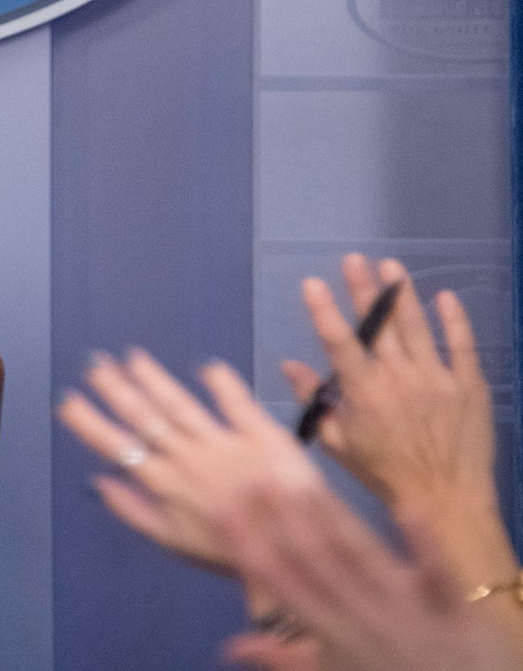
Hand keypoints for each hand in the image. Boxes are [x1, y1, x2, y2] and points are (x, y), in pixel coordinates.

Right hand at [57, 350, 324, 574]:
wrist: (297, 554)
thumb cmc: (231, 551)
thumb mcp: (174, 542)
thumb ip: (134, 511)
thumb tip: (97, 483)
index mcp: (166, 484)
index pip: (119, 447)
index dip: (90, 423)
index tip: (66, 400)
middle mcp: (189, 458)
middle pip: (145, 417)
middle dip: (115, 389)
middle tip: (93, 363)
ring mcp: (225, 444)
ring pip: (181, 405)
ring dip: (153, 379)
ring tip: (131, 357)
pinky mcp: (261, 435)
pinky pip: (237, 402)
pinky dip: (222, 384)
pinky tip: (206, 366)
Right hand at [220, 485, 522, 670]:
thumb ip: (282, 658)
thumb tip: (229, 647)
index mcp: (328, 631)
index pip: (278, 580)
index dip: (245, 543)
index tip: (219, 504)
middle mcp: (359, 614)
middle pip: (314, 559)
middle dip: (280, 518)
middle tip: (253, 474)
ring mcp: (406, 609)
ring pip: (361, 557)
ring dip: (331, 518)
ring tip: (301, 479)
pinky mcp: (451, 608)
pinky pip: (437, 574)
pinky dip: (424, 543)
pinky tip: (407, 507)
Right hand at [283, 255, 494, 507]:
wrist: (445, 499)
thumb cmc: (385, 475)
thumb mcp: (339, 445)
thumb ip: (315, 402)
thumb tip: (290, 366)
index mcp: (364, 392)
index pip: (339, 342)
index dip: (324, 310)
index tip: (312, 283)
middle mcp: (399, 378)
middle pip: (377, 325)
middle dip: (362, 289)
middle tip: (353, 260)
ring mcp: (437, 379)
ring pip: (417, 327)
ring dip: (401, 294)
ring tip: (391, 266)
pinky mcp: (469, 386)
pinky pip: (461, 345)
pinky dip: (454, 320)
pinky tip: (445, 297)